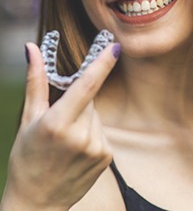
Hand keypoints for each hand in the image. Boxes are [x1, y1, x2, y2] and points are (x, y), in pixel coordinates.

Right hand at [0, 40, 120, 210]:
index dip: (103, 63)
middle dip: (78, 101)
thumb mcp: (28, 118)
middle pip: (90, 99)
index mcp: (58, 123)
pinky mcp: (106, 157)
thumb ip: (35, 80)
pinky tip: (77, 149)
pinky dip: (91, 133)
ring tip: (67, 140)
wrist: (36, 203)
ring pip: (96, 115)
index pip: (87, 86)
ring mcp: (96, 148)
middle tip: (60, 120)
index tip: (115, 46)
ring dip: (84, 118)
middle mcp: (81, 136)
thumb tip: (32, 48)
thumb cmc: (27, 157)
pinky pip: (101, 131)